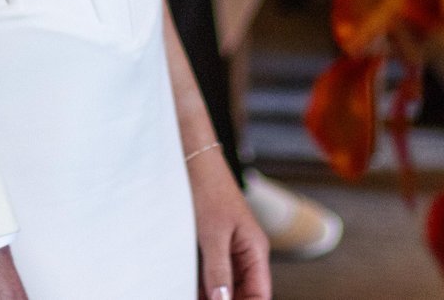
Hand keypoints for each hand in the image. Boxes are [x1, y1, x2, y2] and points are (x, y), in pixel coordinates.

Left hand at [188, 148, 270, 299]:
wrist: (190, 158)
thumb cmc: (207, 187)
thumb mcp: (212, 234)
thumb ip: (219, 271)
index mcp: (255, 250)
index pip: (259, 295)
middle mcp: (244, 253)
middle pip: (241, 293)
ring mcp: (226, 249)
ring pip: (222, 286)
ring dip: (209, 295)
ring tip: (187, 294)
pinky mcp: (207, 245)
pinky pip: (206, 275)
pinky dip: (197, 285)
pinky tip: (183, 289)